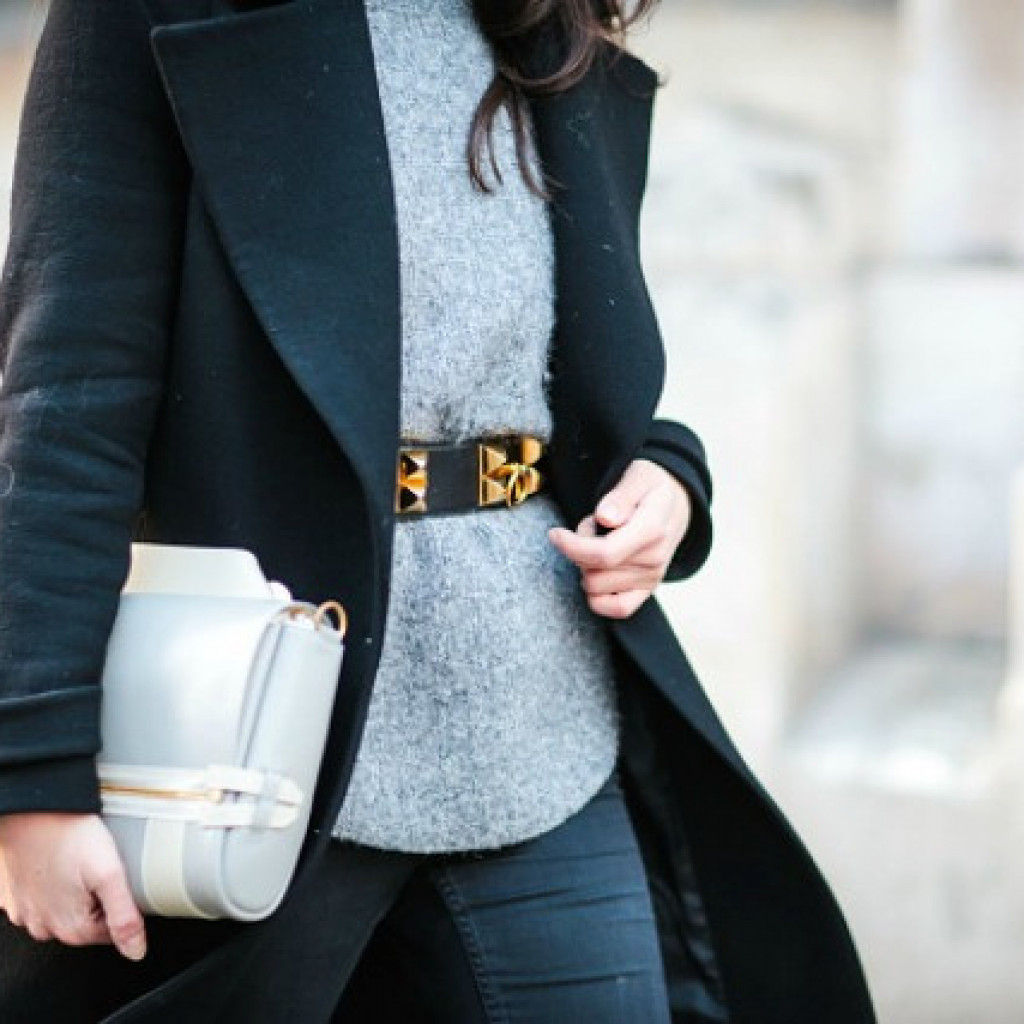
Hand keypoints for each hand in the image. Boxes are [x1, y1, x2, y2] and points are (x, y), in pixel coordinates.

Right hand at [0, 811, 146, 959]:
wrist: (32, 809)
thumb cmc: (69, 835)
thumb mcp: (109, 873)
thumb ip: (124, 917)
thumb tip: (136, 952)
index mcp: (70, 928)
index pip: (110, 931)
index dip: (120, 903)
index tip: (118, 878)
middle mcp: (42, 927)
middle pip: (85, 922)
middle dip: (97, 898)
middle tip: (97, 864)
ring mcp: (23, 912)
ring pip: (61, 909)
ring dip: (73, 890)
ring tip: (78, 859)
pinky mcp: (11, 895)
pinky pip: (38, 897)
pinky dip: (50, 883)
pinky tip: (57, 861)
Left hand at [547, 458, 691, 618]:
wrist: (676, 502)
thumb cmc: (652, 487)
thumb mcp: (638, 476)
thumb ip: (621, 496)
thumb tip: (605, 517)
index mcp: (652, 530)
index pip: (604, 553)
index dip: (572, 547)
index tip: (555, 534)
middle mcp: (654, 559)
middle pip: (594, 572)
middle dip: (579, 549)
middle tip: (591, 527)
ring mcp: (652, 578)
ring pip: (596, 588)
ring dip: (587, 567)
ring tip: (600, 541)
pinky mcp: (647, 590)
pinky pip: (618, 609)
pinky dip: (598, 597)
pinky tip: (595, 573)